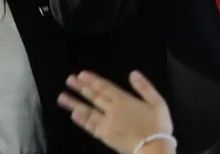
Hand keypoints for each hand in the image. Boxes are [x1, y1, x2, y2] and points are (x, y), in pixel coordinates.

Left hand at [58, 71, 173, 153]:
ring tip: (62, 97)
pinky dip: (82, 120)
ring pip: (88, 111)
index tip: (81, 75)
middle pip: (94, 97)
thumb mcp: (158, 103)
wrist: (153, 149)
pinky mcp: (105, 136)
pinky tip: (74, 115)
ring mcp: (107, 124)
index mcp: (125, 100)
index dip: (92, 80)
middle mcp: (112, 110)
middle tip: (69, 80)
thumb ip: (145, 87)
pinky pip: (91, 127)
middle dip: (81, 88)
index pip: (105, 87)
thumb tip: (133, 73)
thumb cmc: (158, 127)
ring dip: (74, 103)